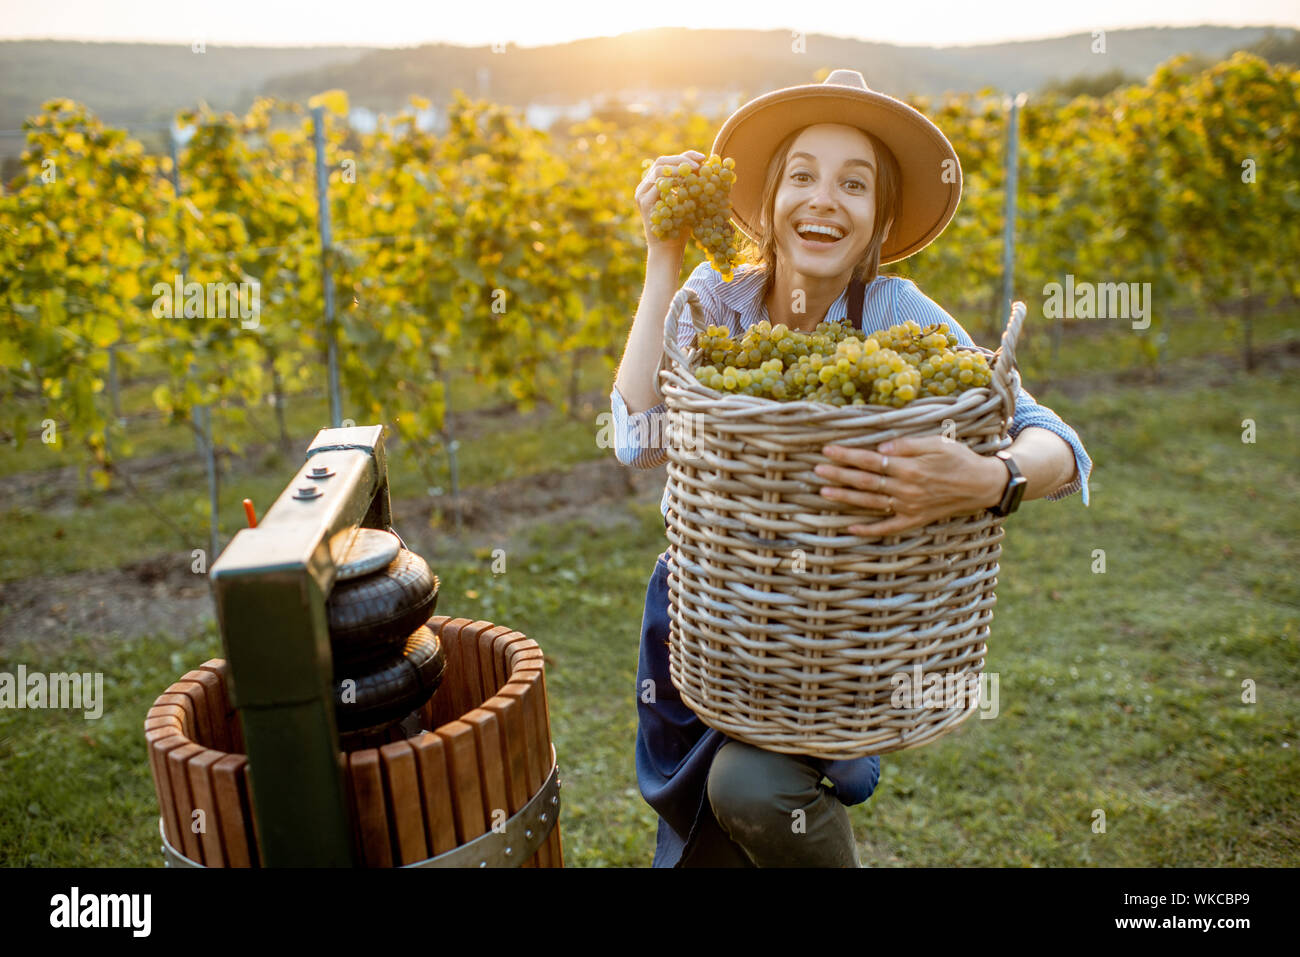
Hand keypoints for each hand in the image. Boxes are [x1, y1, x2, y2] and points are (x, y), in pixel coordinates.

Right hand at [635, 150, 705, 253]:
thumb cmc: (681, 228)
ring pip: (658, 170)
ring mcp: (642, 194)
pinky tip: (687, 185)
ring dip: (678, 169)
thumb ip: (693, 185)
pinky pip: (658, 186)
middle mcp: (646, 186)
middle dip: (682, 160)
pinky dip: (674, 182)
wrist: (669, 249)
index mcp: (655, 184)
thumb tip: (711, 168)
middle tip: (699, 164)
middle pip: (661, 162)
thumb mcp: (690, 202)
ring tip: (695, 172)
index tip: (703, 158)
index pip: (668, 162)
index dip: (685, 156)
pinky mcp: (644, 203)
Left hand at [814, 437, 1006, 535]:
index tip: (827, 450)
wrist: (982, 485)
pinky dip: (869, 529)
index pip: (870, 461)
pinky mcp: (915, 519)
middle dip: (839, 475)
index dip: (847, 456)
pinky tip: (850, 528)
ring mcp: (909, 507)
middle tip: (817, 470)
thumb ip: (908, 445)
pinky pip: (888, 527)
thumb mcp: (937, 443)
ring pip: (871, 503)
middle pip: (865, 482)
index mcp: (910, 468)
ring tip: (824, 492)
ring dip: (846, 498)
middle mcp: (906, 490)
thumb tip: (881, 449)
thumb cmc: (959, 459)